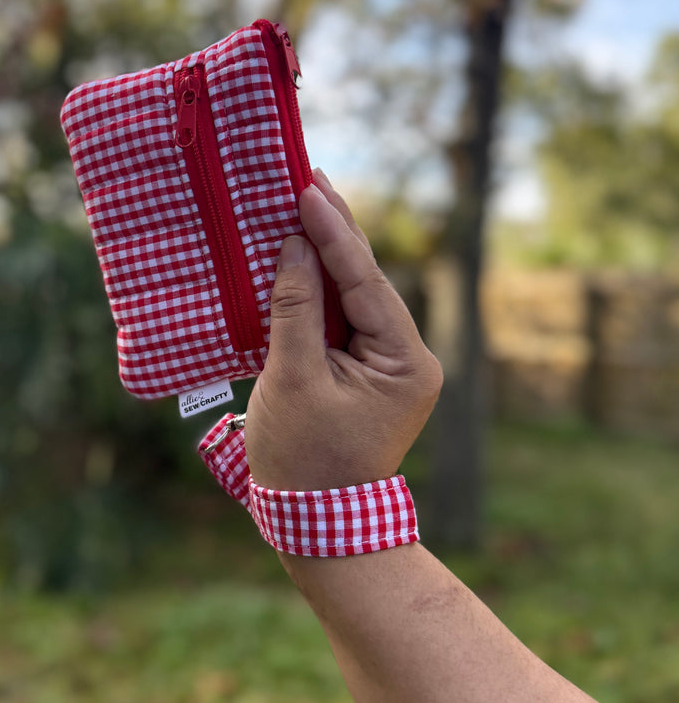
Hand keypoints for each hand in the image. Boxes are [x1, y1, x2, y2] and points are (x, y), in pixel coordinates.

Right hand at [244, 173, 441, 490]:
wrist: (318, 526)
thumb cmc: (303, 460)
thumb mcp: (293, 380)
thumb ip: (294, 310)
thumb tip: (294, 248)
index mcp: (405, 361)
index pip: (366, 280)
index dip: (334, 232)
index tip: (308, 187)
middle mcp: (409, 357)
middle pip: (366, 280)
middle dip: (334, 232)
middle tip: (307, 177)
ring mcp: (390, 366)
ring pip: (354, 297)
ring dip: (324, 255)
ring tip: (302, 202)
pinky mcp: (366, 374)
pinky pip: (343, 320)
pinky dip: (318, 290)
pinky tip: (298, 255)